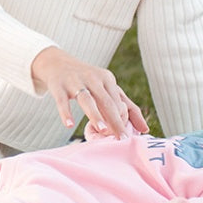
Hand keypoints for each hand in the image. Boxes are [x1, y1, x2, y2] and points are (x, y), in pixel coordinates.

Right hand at [31, 46, 148, 137]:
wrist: (57, 63)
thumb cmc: (87, 81)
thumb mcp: (107, 88)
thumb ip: (126, 107)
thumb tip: (145, 129)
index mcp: (107, 78)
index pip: (117, 101)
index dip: (122, 118)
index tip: (125, 137)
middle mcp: (92, 78)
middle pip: (106, 100)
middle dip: (115, 120)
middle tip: (121, 138)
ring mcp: (74, 81)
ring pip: (86, 99)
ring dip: (94, 114)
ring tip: (101, 129)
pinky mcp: (58, 86)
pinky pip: (62, 100)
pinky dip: (66, 112)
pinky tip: (69, 125)